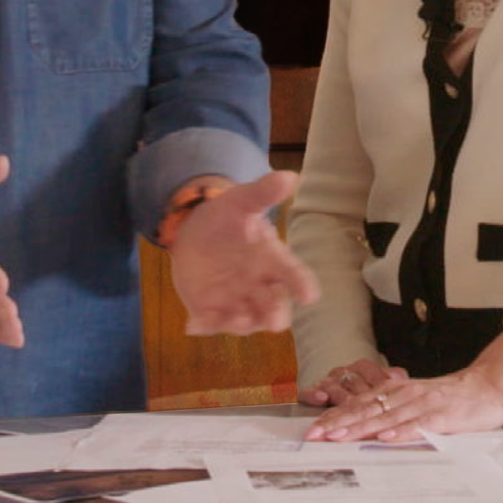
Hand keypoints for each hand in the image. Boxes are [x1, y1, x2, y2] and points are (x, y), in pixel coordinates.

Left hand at [167, 171, 319, 334]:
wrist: (194, 232)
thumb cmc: (226, 218)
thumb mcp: (240, 202)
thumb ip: (262, 193)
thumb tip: (290, 176)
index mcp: (272, 260)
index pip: (293, 274)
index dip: (302, 284)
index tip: (310, 295)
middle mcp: (260, 286)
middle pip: (274, 306)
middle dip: (275, 314)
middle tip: (275, 321)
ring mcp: (237, 301)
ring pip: (246, 320)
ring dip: (241, 323)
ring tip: (236, 320)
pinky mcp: (212, 311)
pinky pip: (211, 323)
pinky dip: (205, 325)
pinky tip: (193, 324)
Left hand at [302, 329, 502, 440]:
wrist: (487, 388)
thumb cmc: (448, 400)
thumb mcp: (414, 400)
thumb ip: (390, 410)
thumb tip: (361, 427)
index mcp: (395, 392)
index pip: (358, 404)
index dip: (335, 416)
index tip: (312, 429)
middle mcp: (405, 395)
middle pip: (365, 410)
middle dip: (338, 424)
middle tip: (313, 436)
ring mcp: (423, 405)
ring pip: (386, 418)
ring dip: (361, 428)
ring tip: (339, 438)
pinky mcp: (443, 417)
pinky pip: (420, 426)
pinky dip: (402, 433)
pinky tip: (386, 439)